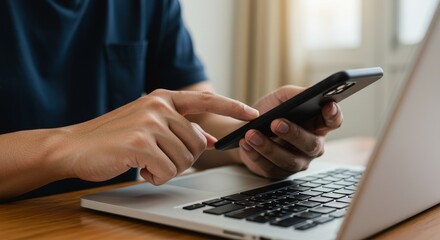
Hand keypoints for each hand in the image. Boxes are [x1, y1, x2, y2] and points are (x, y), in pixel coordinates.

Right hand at [59, 89, 258, 184]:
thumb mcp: (149, 126)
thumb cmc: (114, 138)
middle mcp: (158, 106)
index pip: (206, 100)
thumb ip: (179, 128)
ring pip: (184, 159)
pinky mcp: (140, 142)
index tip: (252, 114)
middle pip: (196, 143)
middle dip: (183, 159)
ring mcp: (149, 122)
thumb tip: (208, 139)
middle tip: (159, 160)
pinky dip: (155, 176)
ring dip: (167, 169)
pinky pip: (167, 170)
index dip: (232, 107)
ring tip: (145, 163)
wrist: (73, 146)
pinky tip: (139, 169)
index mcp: (162, 98)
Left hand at [238, 85, 342, 178]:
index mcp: (317, 124)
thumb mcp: (282, 98)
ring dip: (268, 147)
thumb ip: (296, 94)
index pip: (333, 121)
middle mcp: (312, 145)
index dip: (334, 115)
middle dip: (293, 134)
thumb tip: (308, 93)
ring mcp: (298, 162)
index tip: (328, 106)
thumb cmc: (269, 112)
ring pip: (289, 160)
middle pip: (311, 144)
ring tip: (251, 134)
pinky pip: (270, 168)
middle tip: (275, 123)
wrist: (244, 130)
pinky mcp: (280, 173)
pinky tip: (245, 144)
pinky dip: (256, 155)